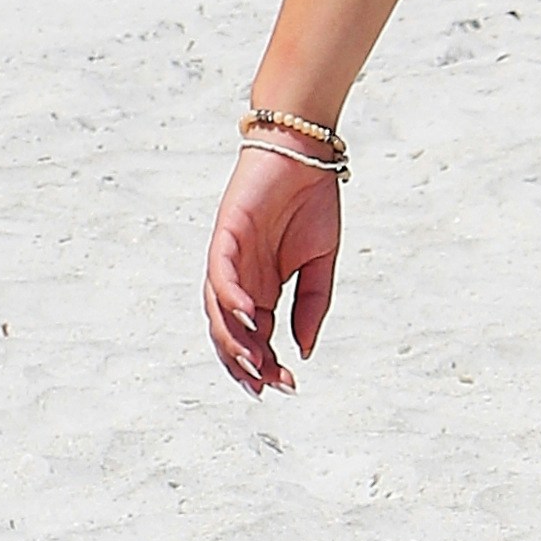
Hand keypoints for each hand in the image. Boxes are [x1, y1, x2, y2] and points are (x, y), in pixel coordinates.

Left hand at [204, 144, 343, 394]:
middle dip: (246, 363)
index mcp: (261, 288)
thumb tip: (302, 349)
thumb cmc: (311, 203)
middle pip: (231, 333)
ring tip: (254, 363)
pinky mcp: (225, 235)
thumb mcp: (321, 263)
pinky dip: (230, 297)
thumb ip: (312, 306)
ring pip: (218, 310)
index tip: (288, 385)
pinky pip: (219, 274)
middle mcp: (240, 279)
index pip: (256, 337)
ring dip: (234, 339)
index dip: (268, 364)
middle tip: (267, 385)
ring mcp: (229, 259)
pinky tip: (248, 316)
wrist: (306, 155)